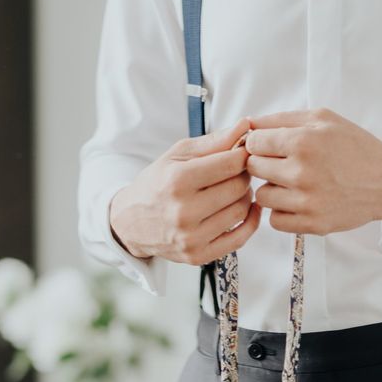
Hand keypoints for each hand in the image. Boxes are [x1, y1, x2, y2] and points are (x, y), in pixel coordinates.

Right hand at [109, 118, 261, 265]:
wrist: (130, 222)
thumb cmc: (157, 183)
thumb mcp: (178, 154)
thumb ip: (214, 141)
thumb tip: (245, 125)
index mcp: (177, 180)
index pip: (231, 163)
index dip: (243, 154)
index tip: (242, 152)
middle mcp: (183, 211)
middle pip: (238, 187)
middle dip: (244, 174)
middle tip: (237, 170)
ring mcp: (191, 237)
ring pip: (242, 210)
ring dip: (246, 196)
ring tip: (234, 188)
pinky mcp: (198, 255)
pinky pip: (241, 238)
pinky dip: (251, 221)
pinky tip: (247, 208)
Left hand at [245, 108, 381, 235]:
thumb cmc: (354, 146)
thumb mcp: (322, 119)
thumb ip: (281, 119)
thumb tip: (246, 124)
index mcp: (303, 141)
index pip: (253, 142)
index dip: (259, 142)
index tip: (269, 145)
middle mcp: (302, 172)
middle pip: (253, 168)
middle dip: (264, 163)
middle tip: (282, 163)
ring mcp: (306, 201)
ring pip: (261, 196)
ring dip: (272, 189)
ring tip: (292, 182)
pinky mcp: (312, 224)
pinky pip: (274, 220)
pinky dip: (282, 212)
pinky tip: (297, 201)